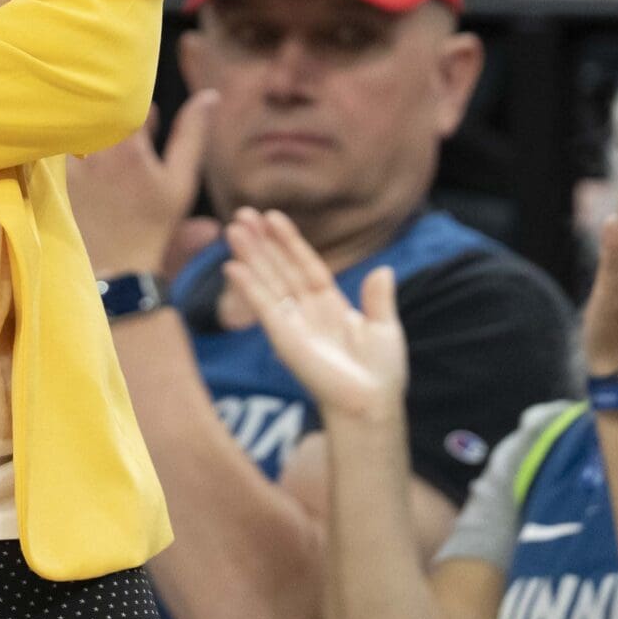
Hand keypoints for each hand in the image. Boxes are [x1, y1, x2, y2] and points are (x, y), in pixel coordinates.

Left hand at [69, 92, 212, 276]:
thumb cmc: (152, 225)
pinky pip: (55, 144)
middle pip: (97, 106)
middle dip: (111, 110)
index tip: (144, 114)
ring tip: (100, 143)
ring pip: (75, 122)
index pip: (127, 97)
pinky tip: (77, 156)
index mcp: (128, 145)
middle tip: (123, 128)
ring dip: (88, 123)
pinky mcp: (53, 177)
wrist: (116, 268)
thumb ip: (192, 134)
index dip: (135, 99)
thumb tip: (209, 95)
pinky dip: (66, 141)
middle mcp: (94, 149)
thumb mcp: (180, 180)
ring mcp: (69, 163)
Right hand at [223, 207, 408, 424]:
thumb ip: (378, 299)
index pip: (306, 264)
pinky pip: (264, 307)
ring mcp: (293, 322)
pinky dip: (249, 287)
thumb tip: (383, 269)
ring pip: (268, 282)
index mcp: (330, 303)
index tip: (272, 217)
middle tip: (242, 215)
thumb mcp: (385, 329)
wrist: (371, 403)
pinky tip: (233, 267)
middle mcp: (306, 310)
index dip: (289, 242)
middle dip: (262, 243)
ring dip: (250, 256)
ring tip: (232, 230)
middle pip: (280, 268)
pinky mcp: (283, 338)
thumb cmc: (380, 372)